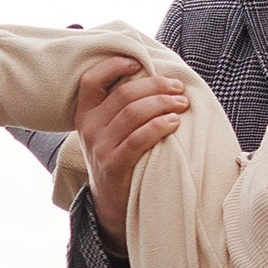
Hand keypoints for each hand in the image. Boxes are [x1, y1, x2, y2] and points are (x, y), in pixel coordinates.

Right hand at [71, 53, 188, 254]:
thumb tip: (156, 76)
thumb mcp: (112, 131)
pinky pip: (138, 139)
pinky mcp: (113, 166)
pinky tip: (174, 123)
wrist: (112, 205)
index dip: (113, 66)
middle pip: (123, 94)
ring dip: (162, 103)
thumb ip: (122, 107)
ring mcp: (98, 148)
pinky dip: (159, 126)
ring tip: (182, 104)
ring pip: (132, 113)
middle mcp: (88, 128)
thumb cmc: (120, 158)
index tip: (138, 63)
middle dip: (155, 86)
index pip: (91, 80)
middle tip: (178, 87)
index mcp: (85, 114)